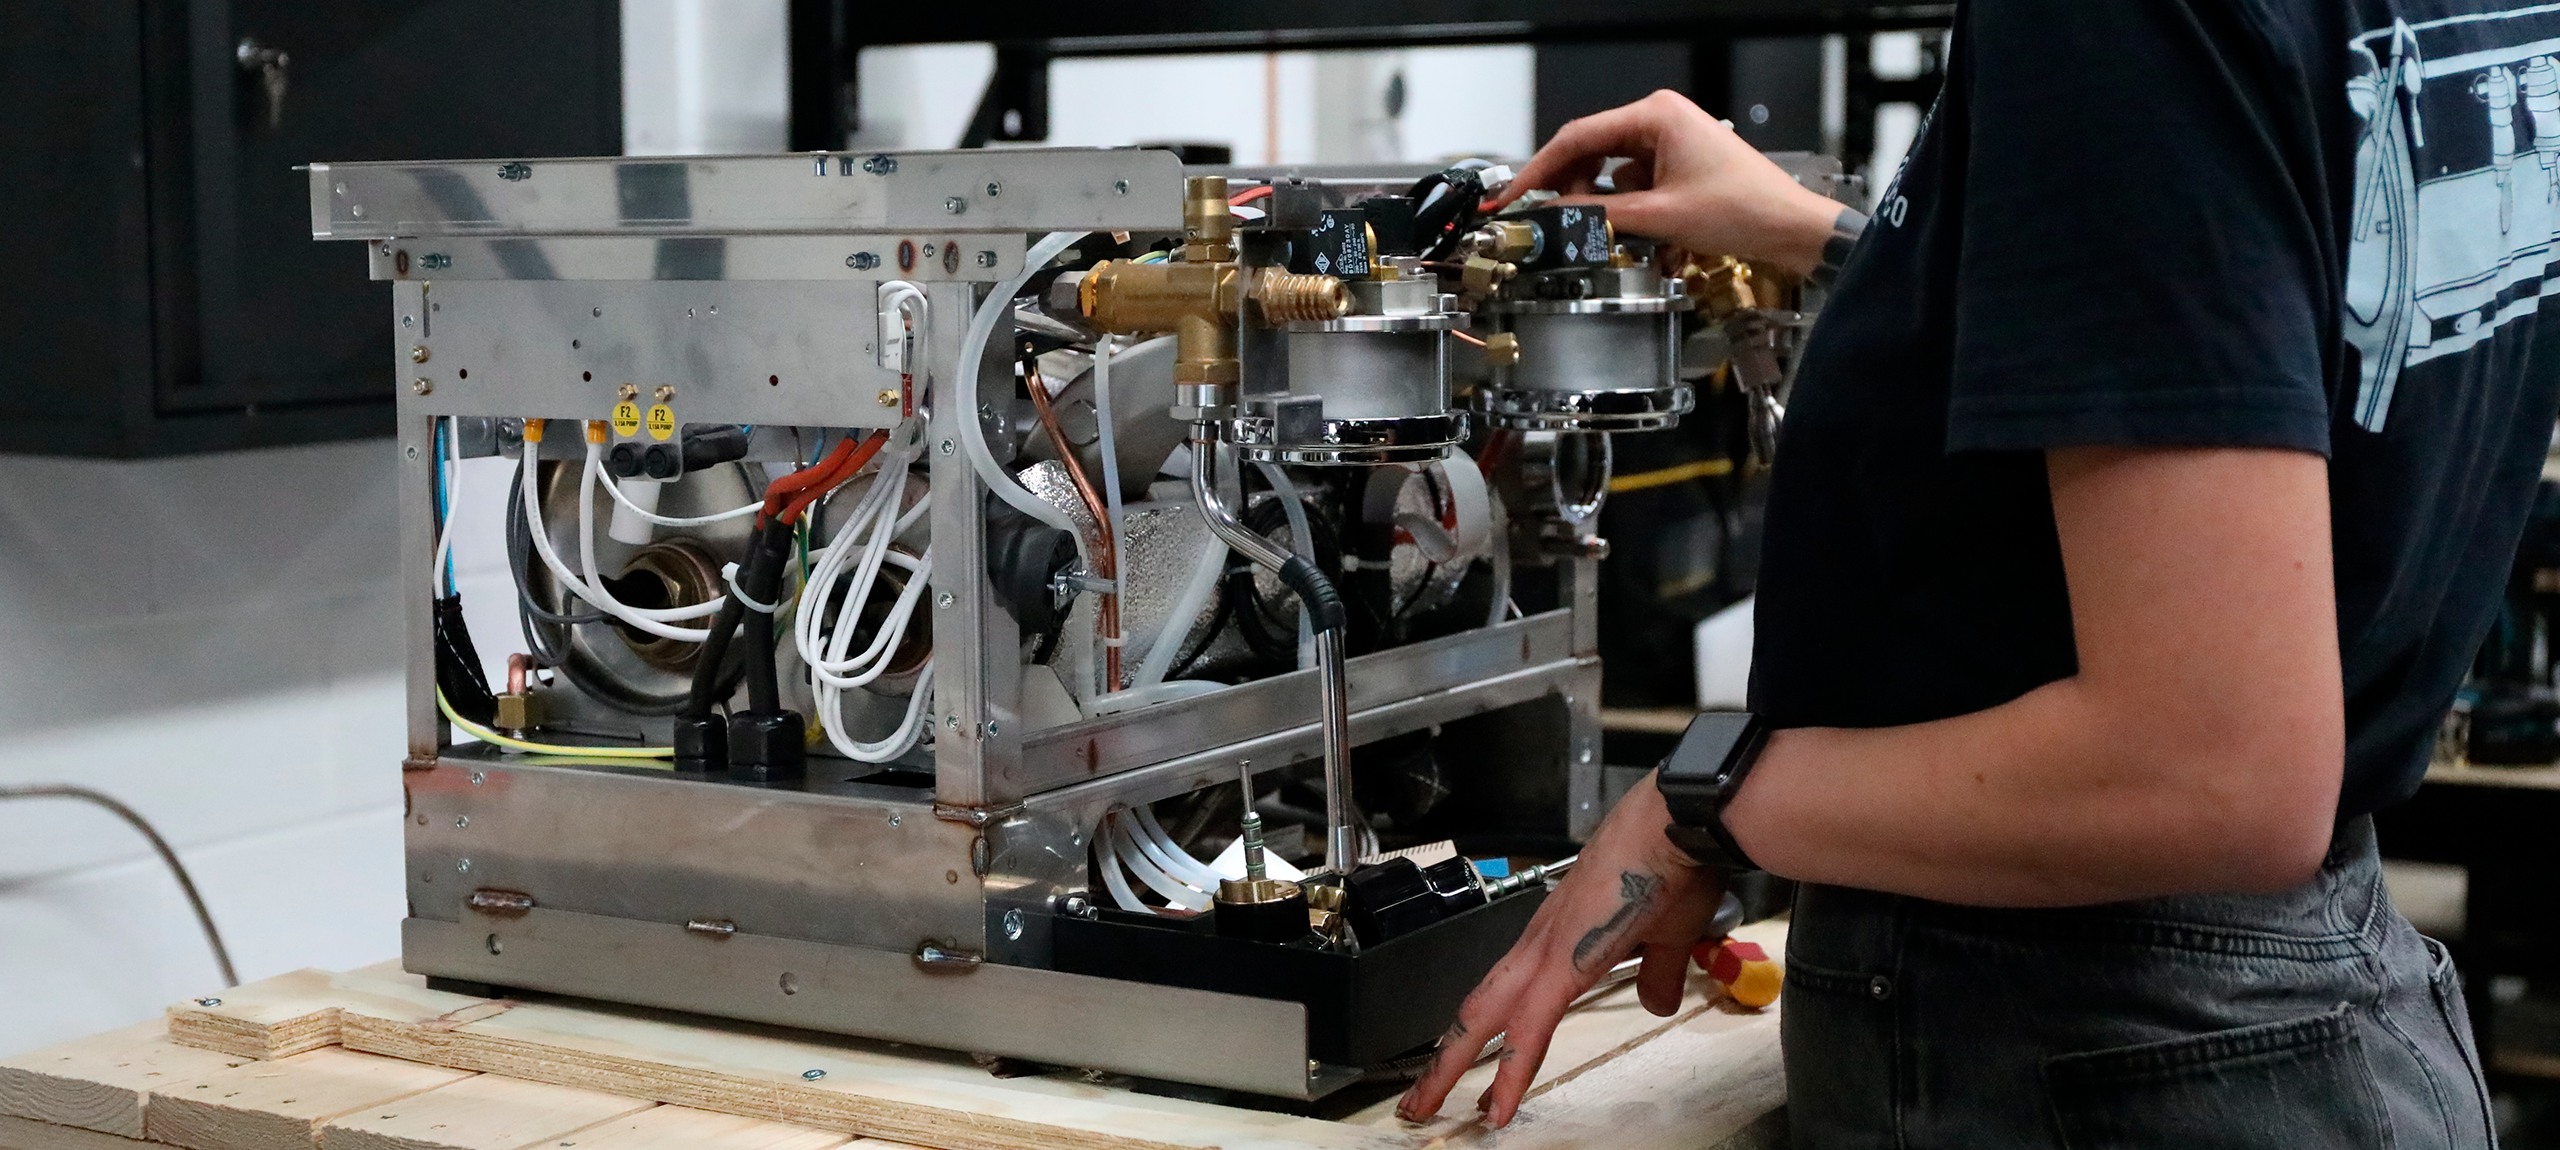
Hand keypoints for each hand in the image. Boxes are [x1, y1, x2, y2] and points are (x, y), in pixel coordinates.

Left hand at [1396, 777, 1724, 1127]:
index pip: (1505, 995)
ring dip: (1453, 1066)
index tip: (1470, 1063)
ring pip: (1483, 1019)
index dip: (1483, 1032)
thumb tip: (1656, 999)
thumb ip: (1657, 973)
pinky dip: (1511, 1070)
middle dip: (1443, 1060)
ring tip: (1427, 1107)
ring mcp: (1543, 951)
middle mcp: (1537, 944)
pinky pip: (1529, 1028)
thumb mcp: (1667, 935)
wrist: (1672, 826)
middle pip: (1475, 1011)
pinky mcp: (1563, 964)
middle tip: (1417, 1102)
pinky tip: (1497, 1106)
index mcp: (1554, 937)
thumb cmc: (1667, 864)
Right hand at [1496, 89, 1843, 276]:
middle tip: (1546, 218)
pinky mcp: (1677, 163)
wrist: (1789, 228)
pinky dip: (1623, 203)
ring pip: (1609, 168)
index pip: (1578, 137)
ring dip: (1598, 199)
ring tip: (1599, 228)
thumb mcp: (1658, 216)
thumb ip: (1598, 214)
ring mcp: (1669, 140)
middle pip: (1590, 150)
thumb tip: (1553, 216)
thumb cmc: (1743, 210)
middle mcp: (1660, 118)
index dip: (1538, 169)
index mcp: (1656, 114)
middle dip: (1568, 187)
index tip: (1513, 194)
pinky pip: (1631, 180)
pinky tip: (1630, 227)